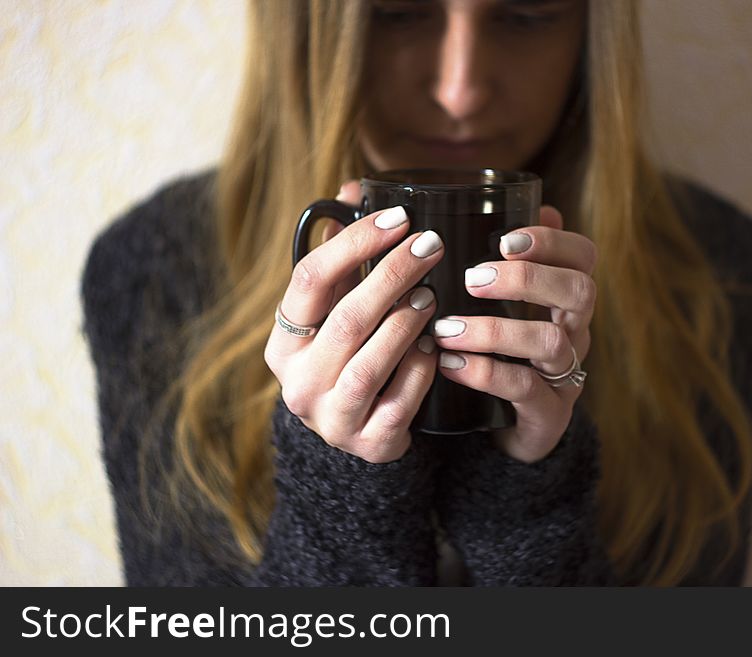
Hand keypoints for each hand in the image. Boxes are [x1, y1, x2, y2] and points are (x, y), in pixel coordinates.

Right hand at [264, 182, 442, 463]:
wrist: (358, 431)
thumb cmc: (349, 355)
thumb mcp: (337, 308)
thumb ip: (344, 256)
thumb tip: (352, 187)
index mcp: (284, 339)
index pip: (309, 278)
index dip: (355, 242)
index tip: (399, 217)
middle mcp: (297, 381)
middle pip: (346, 319)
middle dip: (393, 275)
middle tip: (430, 246)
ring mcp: (330, 417)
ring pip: (369, 364)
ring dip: (406, 323)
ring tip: (432, 294)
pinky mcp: (367, 443)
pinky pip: (399, 403)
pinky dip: (420, 370)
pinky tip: (435, 347)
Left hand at [431, 206, 596, 462]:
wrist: (498, 430)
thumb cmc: (489, 352)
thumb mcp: (486, 305)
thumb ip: (472, 257)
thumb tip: (427, 200)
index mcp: (562, 299)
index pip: (583, 256)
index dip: (553, 241)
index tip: (505, 239)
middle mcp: (573, 332)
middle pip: (580, 291)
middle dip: (527, 279)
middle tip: (472, 280)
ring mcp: (564, 375)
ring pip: (550, 342)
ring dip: (495, 330)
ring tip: (445, 328)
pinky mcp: (547, 414)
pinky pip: (526, 390)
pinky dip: (485, 373)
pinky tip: (448, 363)